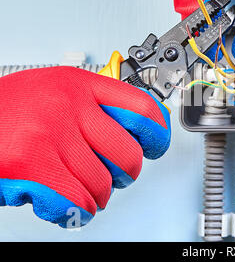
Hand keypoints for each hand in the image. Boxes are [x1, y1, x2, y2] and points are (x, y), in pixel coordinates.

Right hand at [0, 67, 170, 227]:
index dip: (157, 134)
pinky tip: (63, 202)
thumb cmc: (8, 113)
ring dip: (94, 196)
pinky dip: (76, 211)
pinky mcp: (30, 165)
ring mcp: (49, 134)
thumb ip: (93, 107)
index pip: (142, 108)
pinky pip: (77, 202)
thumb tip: (137, 129)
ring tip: (74, 187)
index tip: (155, 146)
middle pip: (128, 154)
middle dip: (123, 176)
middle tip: (112, 177)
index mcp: (78, 84)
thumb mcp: (55, 93)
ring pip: (102, 184)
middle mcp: (67, 105)